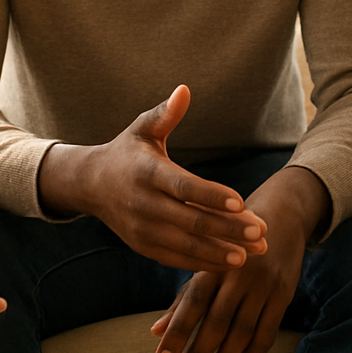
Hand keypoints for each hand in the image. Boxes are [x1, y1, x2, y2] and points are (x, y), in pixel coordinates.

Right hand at [40, 85, 268, 271]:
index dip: (211, 195)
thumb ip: (165, 114)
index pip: (183, 186)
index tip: (240, 202)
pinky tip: (231, 261)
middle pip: (191, 220)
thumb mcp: (141, 129)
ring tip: (253, 254)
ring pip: (187, 245)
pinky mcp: (144, 247)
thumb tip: (184, 90)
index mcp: (147, 173)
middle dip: (228, 229)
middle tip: (261, 232)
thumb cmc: (126, 152)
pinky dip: (204, 262)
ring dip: (221, 252)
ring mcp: (143, 229)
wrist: (90, 184)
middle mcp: (144, 204)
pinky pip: (177, 259)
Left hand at [150, 168, 326, 352]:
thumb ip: (183, 297)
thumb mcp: (206, 261)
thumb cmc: (231, 243)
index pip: (192, 303)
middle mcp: (239, 273)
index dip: (177, 332)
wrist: (281, 216)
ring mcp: (264, 285)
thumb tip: (155, 331)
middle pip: (217, 322)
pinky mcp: (283, 294)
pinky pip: (268, 331)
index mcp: (214, 262)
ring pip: (242, 331)